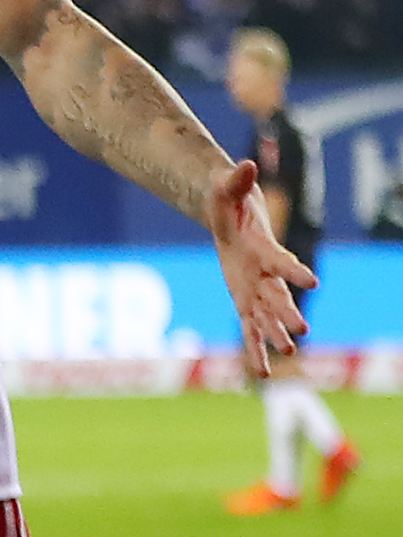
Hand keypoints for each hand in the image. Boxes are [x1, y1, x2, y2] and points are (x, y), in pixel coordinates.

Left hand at [207, 156, 315, 377]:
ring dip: (275, 334)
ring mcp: (255, 290)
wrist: (230, 219)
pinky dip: (256, 350)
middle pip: (277, 295)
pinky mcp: (244, 302)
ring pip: (267, 317)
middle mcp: (264, 274)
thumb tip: (245, 164)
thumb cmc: (227, 203)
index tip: (313, 281)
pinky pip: (250, 329)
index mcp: (262, 249)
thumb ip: (235, 181)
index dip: (294, 271)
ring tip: (288, 352)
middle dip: (287, 311)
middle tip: (301, 329)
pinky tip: (262, 373)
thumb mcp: (224, 190)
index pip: (281, 261)